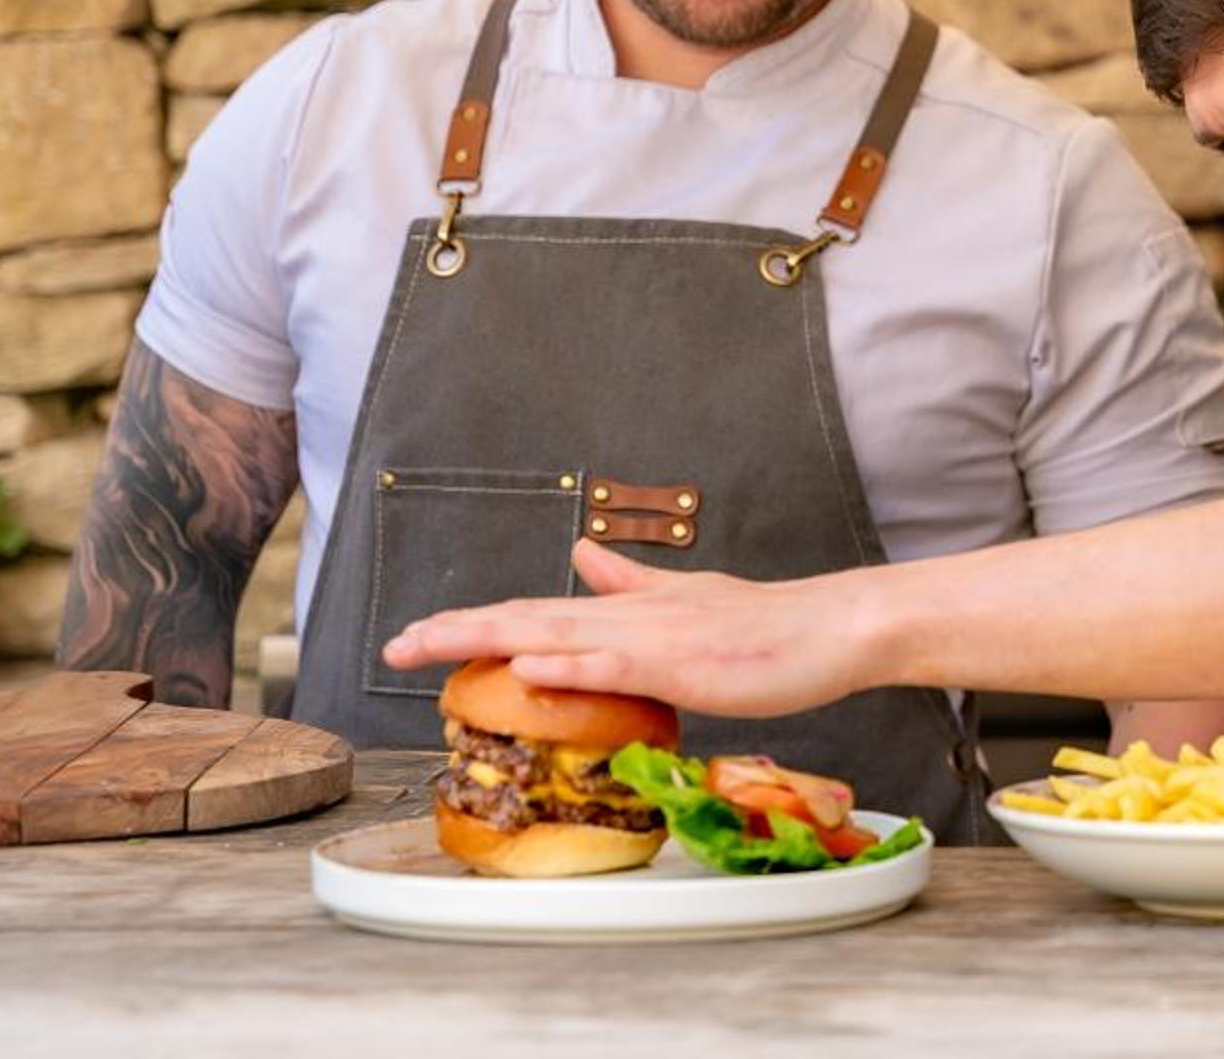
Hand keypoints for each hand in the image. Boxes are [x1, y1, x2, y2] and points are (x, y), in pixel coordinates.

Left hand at [380, 540, 873, 717]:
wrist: (830, 626)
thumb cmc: (766, 626)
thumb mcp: (687, 602)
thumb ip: (631, 583)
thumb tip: (583, 556)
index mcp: (627, 609)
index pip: (534, 613)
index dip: (474, 621)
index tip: (419, 636)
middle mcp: (627, 616)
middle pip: (526, 618)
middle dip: (455, 630)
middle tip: (394, 644)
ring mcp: (651, 637)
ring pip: (554, 635)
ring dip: (486, 638)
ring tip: (428, 645)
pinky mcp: (681, 663)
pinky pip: (613, 666)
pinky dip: (566, 665)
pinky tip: (527, 668)